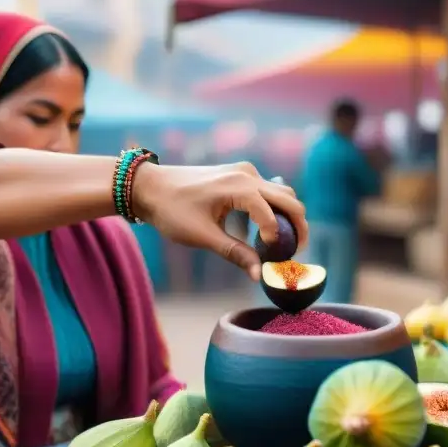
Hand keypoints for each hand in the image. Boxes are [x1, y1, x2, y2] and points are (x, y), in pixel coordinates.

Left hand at [131, 161, 307, 280]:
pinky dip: (274, 208)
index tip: (275, 259)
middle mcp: (247, 175)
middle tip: (296, 252)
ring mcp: (244, 171)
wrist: (149, 187)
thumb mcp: (203, 236)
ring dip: (288, 216)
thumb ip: (235, 253)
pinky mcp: (239, 174)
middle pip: (289, 199)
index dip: (278, 240)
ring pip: (281, 193)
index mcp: (239, 187)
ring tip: (283, 243)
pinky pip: (268, 190)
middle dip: (298, 226)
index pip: (273, 215)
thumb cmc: (172, 211)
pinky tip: (266, 229)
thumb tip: (259, 275)